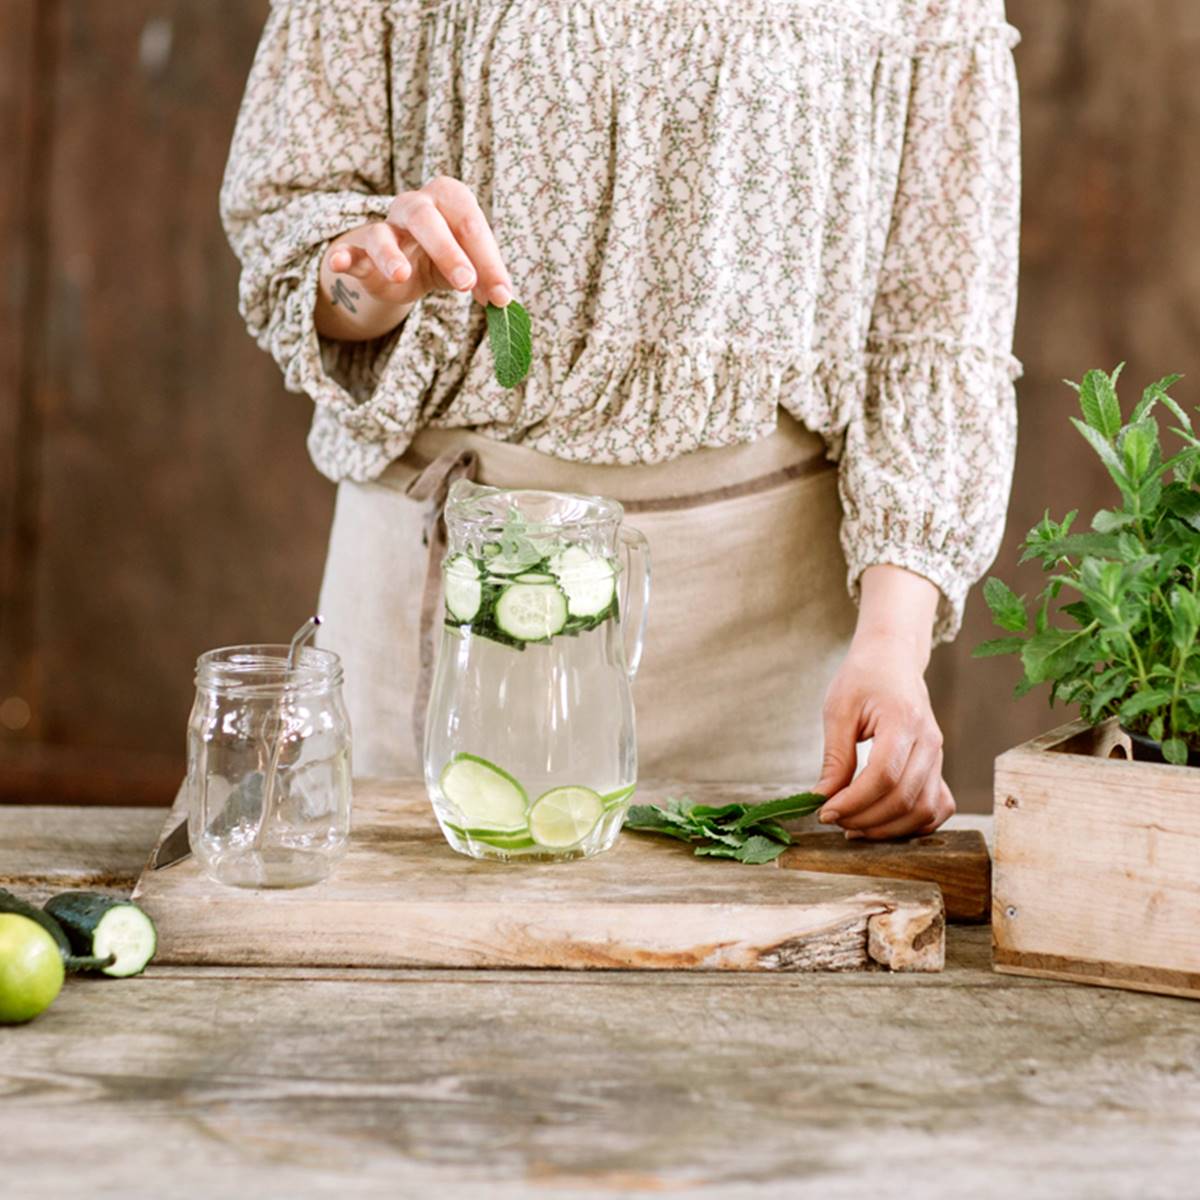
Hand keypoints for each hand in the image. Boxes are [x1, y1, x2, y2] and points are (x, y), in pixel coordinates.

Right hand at [316, 176, 512, 340]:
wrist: (407, 267)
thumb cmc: (446, 259)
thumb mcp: (471, 267)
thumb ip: (487, 280)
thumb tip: (504, 302)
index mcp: (450, 199)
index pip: (471, 225)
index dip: (489, 261)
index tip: (503, 297)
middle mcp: (416, 206)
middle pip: (427, 220)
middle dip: (448, 251)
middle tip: (467, 283)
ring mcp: (386, 227)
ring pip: (383, 233)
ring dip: (391, 255)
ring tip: (402, 275)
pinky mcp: (362, 251)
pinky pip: (351, 250)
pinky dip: (343, 255)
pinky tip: (337, 263)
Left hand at [814, 566, 954, 839]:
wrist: (893, 659)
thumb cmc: (863, 678)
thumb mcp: (838, 710)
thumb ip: (835, 757)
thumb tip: (823, 798)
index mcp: (903, 720)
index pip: (884, 776)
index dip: (854, 801)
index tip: (826, 811)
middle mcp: (929, 742)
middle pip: (904, 798)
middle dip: (865, 819)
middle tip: (834, 819)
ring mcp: (939, 756)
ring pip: (923, 809)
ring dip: (887, 828)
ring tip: (853, 826)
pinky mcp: (938, 766)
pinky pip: (937, 807)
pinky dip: (914, 825)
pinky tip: (883, 824)